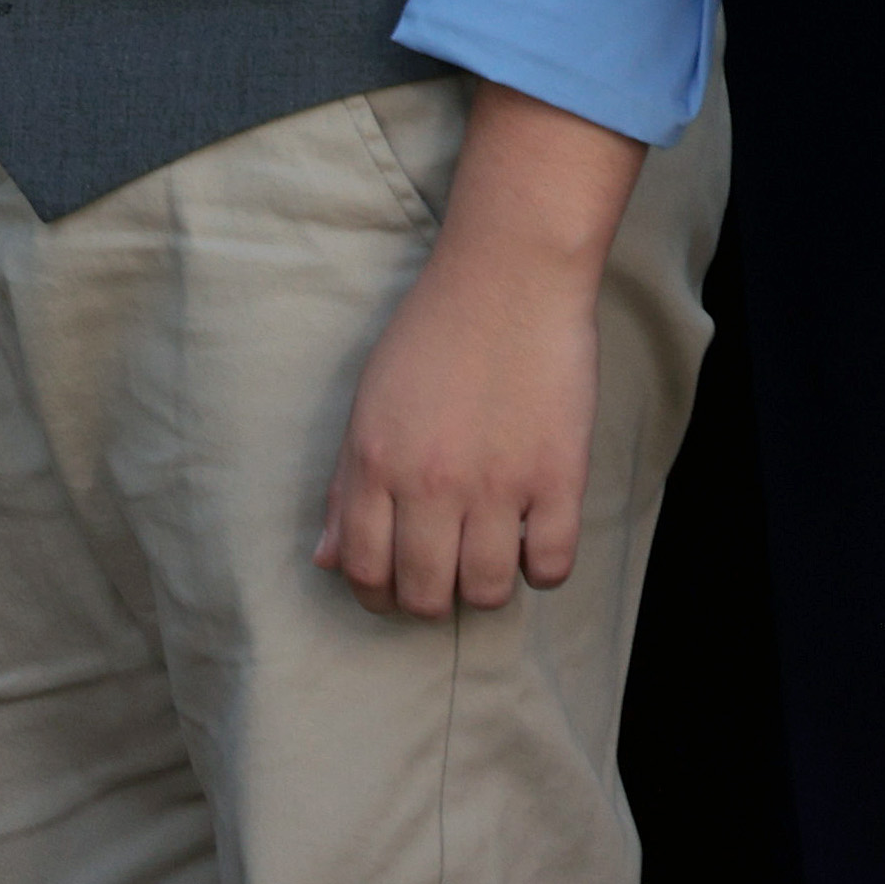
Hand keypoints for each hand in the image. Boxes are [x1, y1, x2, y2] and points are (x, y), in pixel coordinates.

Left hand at [322, 197, 605, 617]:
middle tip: (441, 580)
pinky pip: (551, 566)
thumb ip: (345, 488)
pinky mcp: (559, 479)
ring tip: (488, 560)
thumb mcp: (368, 406)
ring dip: (485, 590)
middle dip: (428, 600)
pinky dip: (541, 569)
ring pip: (486, 592)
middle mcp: (429, 483)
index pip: (364, 569)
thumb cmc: (431, 336)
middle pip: (424, 593)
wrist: (508, 283)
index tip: (392, 591)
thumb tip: (326, 560)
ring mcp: (497, 485)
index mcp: (374, 463)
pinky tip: (532, 543)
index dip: (376, 596)